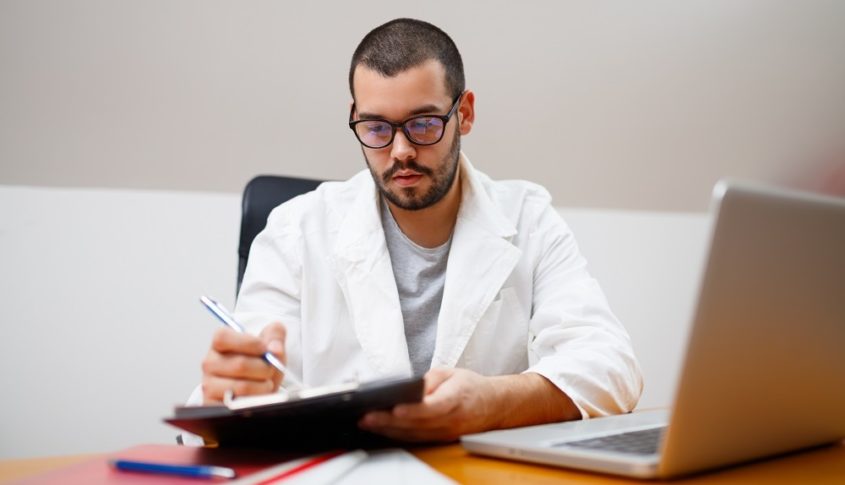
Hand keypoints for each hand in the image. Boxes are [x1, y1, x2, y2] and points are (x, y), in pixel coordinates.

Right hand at [201, 322, 286, 403]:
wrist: (259, 387)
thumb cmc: (261, 361)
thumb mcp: (270, 343)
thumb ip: (275, 335)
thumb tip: (274, 350)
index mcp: (220, 343)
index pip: (223, 338)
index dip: (248, 343)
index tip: (265, 349)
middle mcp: (210, 363)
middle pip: (239, 365)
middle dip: (264, 368)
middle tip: (271, 370)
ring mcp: (209, 385)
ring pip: (241, 387)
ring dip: (262, 386)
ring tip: (267, 384)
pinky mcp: (213, 405)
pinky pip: (237, 406)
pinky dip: (254, 402)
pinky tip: (258, 397)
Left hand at [358, 367, 497, 441]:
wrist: (493, 405)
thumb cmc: (470, 386)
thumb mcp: (451, 372)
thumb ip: (429, 379)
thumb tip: (410, 387)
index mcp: (456, 398)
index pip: (433, 407)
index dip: (413, 410)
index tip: (395, 408)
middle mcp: (451, 420)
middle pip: (418, 424)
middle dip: (389, 421)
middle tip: (367, 416)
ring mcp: (446, 433)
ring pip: (414, 435)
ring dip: (388, 430)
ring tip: (367, 423)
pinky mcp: (440, 439)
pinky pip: (416, 439)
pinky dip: (397, 435)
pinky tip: (381, 430)